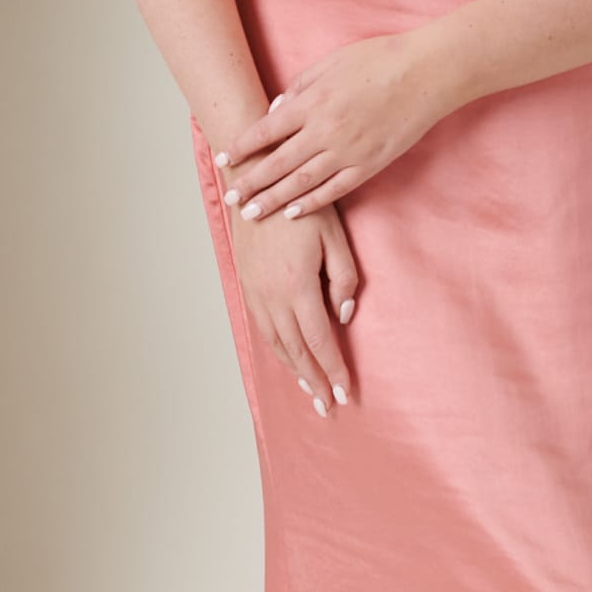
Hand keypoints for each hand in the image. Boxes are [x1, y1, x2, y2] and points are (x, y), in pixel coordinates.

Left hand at [215, 31, 453, 219]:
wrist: (426, 72)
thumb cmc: (379, 59)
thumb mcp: (331, 62)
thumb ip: (299, 86)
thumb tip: (276, 110)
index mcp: (312, 102)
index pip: (265, 131)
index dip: (241, 148)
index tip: (223, 161)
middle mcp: (324, 130)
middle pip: (277, 163)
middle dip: (249, 182)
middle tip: (229, 199)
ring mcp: (347, 151)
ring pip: (301, 182)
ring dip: (273, 200)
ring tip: (251, 213)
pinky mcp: (369, 164)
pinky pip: (334, 190)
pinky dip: (311, 203)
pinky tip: (293, 213)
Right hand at [231, 198, 359, 413]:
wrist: (254, 184)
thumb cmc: (300, 206)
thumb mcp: (335, 237)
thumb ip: (345, 279)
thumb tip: (344, 316)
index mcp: (297, 286)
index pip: (319, 340)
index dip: (332, 369)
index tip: (344, 392)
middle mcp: (271, 296)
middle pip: (296, 351)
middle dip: (313, 382)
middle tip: (327, 407)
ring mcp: (255, 293)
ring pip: (276, 344)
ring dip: (294, 371)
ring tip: (310, 392)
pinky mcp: (246, 285)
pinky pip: (263, 329)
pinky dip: (277, 351)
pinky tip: (288, 358)